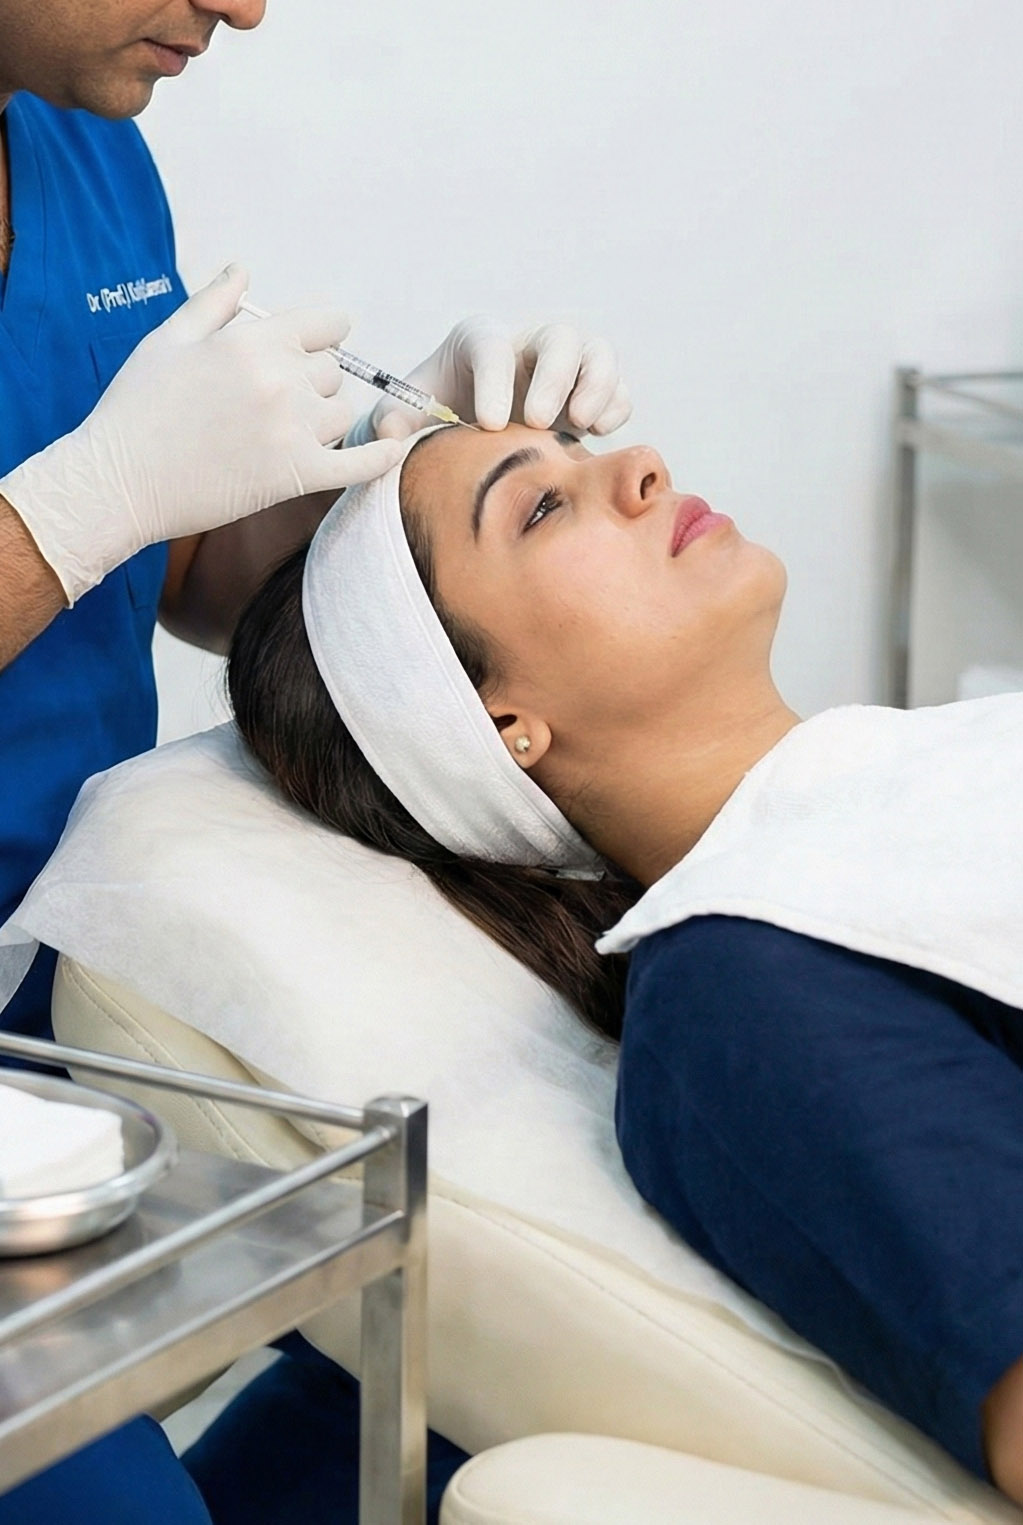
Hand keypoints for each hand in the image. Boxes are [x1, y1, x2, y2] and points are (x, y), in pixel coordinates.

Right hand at [0, 264, 402, 603]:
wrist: (118, 481)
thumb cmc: (136, 409)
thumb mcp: (168, 339)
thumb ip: (214, 303)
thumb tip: (244, 270)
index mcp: (254, 340)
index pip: (326, 324)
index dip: (322, 336)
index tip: (314, 349)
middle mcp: (281, 379)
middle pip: (334, 372)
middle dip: (313, 382)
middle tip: (278, 404)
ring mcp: (293, 430)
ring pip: (342, 414)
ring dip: (325, 421)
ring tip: (287, 435)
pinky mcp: (296, 476)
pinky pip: (360, 465)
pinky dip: (381, 459)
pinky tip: (395, 453)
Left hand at [357, 314, 631, 444]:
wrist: (480, 415)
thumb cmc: (447, 403)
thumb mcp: (414, 407)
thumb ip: (395, 418)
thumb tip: (388, 435)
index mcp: (482, 340)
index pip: (492, 349)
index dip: (494, 383)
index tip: (490, 424)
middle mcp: (531, 342)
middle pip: (558, 338)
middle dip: (552, 377)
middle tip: (537, 421)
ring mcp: (569, 363)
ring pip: (598, 353)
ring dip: (596, 386)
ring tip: (580, 424)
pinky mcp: (593, 389)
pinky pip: (619, 387)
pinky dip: (615, 406)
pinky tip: (597, 431)